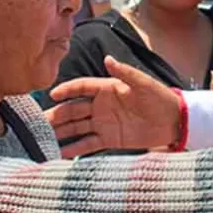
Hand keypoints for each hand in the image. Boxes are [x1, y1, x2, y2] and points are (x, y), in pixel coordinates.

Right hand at [46, 56, 179, 157]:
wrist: (174, 121)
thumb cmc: (160, 98)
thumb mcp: (144, 84)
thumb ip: (125, 73)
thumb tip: (107, 58)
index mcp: (107, 88)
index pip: (81, 87)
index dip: (67, 90)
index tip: (52, 95)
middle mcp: (101, 105)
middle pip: (73, 110)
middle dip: (56, 115)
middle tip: (38, 122)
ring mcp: (103, 123)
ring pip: (76, 127)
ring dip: (60, 132)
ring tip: (42, 139)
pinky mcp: (109, 139)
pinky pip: (87, 144)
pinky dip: (74, 149)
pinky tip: (58, 153)